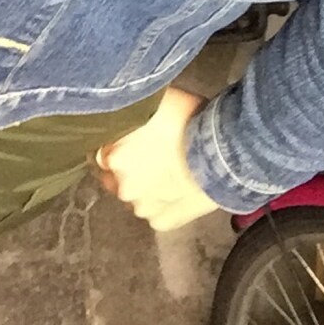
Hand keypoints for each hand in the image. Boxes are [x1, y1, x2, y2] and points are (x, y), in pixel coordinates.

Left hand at [96, 87, 220, 230]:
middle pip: (115, 176)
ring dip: (145, 185)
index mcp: (114, 155)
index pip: (98, 152)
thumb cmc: (191, 120)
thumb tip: (128, 107)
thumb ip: (134, 112)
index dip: (112, 144)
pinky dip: (163, 202)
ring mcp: (143, 208)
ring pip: (136, 195)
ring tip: (168, 169)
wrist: (224, 153)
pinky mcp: (163, 222)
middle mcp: (122, 186)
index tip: (124, 138)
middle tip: (149, 152)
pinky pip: (157, 212)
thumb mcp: (157, 101)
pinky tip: (178, 186)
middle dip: (127, 167)